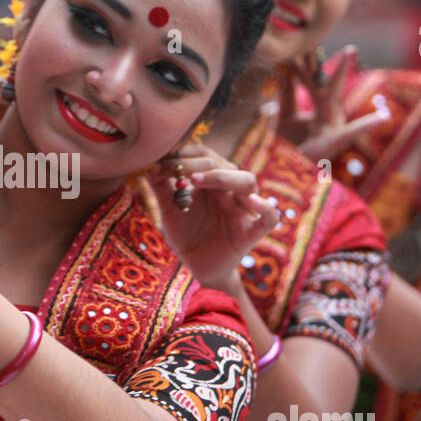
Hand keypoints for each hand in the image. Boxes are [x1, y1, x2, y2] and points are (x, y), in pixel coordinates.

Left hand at [146, 143, 279, 292]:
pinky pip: (269, 217)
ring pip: (248, 181)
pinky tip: (251, 201)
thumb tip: (150, 166)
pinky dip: (265, 207)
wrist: (197, 265)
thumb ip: (162, 189)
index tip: (162, 161)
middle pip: (225, 164)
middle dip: (198, 164)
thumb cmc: (186, 234)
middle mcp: (230, 190)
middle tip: (177, 169)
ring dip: (223, 176)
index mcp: (212, 181)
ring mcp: (243, 209)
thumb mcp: (169, 210)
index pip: (206, 156)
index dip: (185, 154)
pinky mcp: (252, 232)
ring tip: (198, 181)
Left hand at [275, 46, 386, 161]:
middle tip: (340, 41)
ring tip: (350, 51)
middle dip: (330, 63)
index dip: (310, 61)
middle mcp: (329, 114)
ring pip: (335, 97)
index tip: (308, 41)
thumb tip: (285, 71)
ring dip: (340, 74)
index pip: (315, 79)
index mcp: (320, 108)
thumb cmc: (287, 148)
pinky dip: (368, 124)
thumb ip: (286, 95)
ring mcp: (333, 127)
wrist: (287, 175)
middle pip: (326, 83)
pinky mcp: (334, 143)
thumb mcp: (283, 118)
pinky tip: (384, 117)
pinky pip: (352, 132)